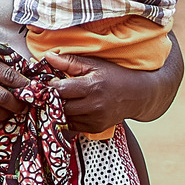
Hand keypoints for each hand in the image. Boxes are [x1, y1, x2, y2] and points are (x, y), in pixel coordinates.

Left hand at [45, 45, 179, 133]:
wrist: (138, 95)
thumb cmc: (115, 76)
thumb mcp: (94, 64)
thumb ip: (69, 62)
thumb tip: (48, 57)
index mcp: (92, 86)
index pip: (60, 89)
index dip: (49, 86)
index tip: (46, 81)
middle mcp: (94, 105)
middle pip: (60, 106)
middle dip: (51, 99)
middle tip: (49, 91)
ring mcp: (95, 119)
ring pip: (64, 117)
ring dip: (58, 109)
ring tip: (60, 98)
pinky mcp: (96, 128)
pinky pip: (73, 125)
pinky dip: (68, 117)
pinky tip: (71, 107)